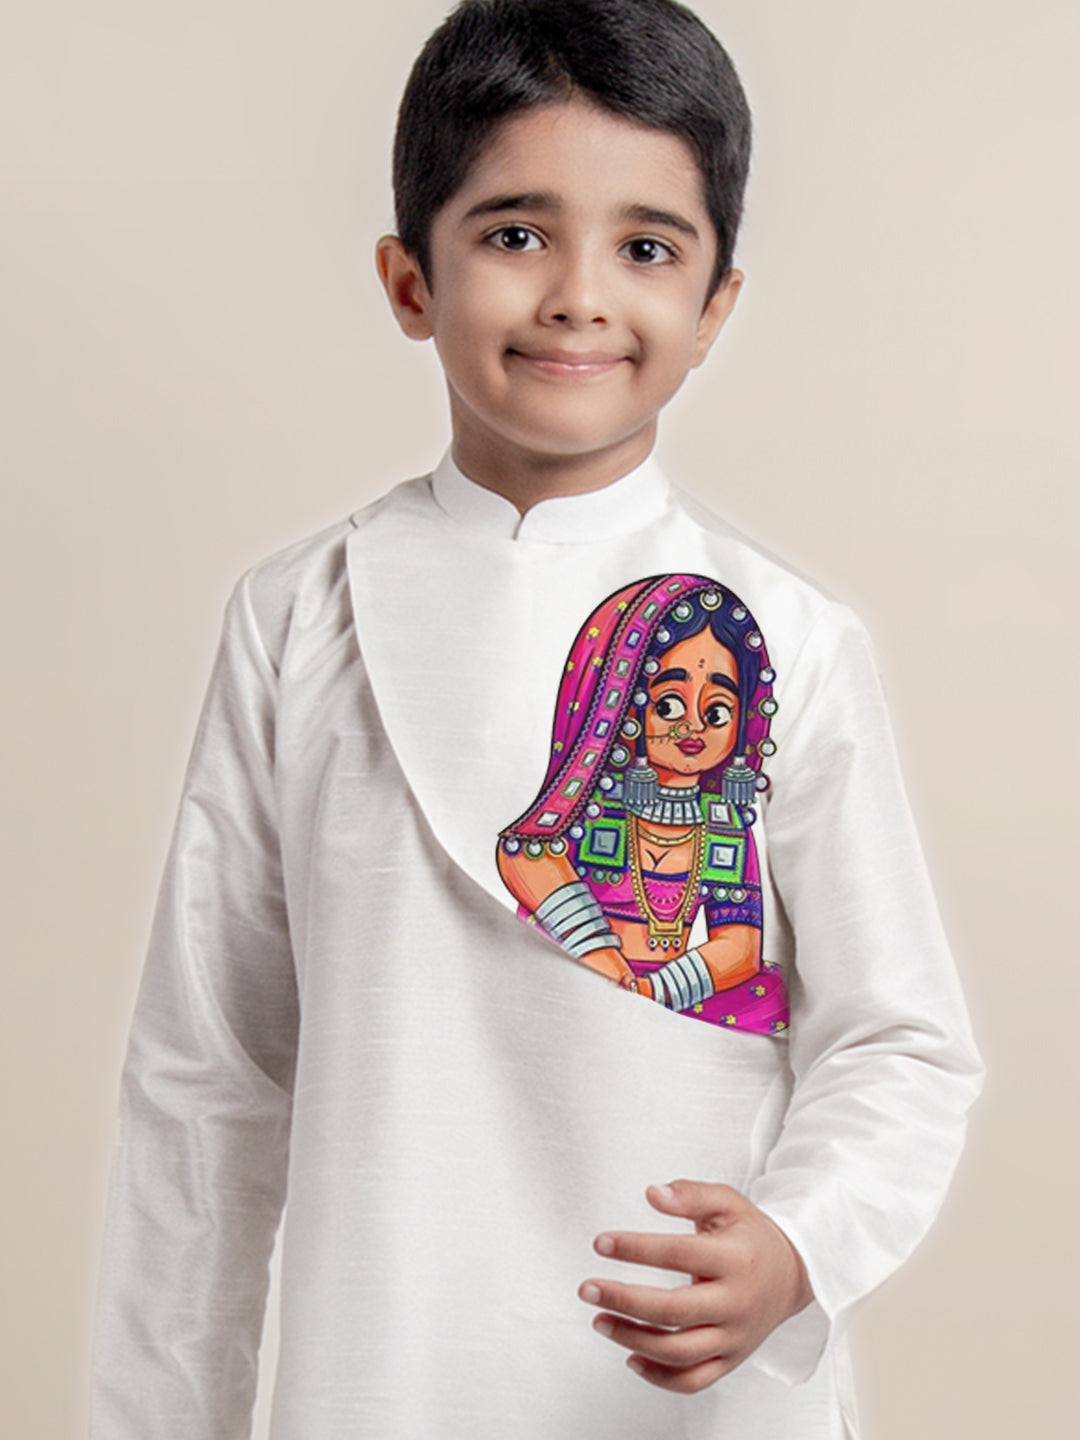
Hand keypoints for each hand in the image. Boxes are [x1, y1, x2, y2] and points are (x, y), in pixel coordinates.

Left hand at [578, 1179, 813, 1392]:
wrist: (793, 1274)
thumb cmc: (752, 1236)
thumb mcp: (728, 1202)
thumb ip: (690, 1194)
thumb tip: (652, 1193)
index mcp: (736, 1259)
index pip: (678, 1255)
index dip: (636, 1248)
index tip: (601, 1243)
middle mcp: (737, 1302)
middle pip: (673, 1311)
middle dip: (623, 1300)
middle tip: (587, 1288)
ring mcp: (734, 1337)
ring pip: (679, 1352)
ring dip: (632, 1339)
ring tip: (599, 1319)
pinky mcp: (731, 1360)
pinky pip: (693, 1381)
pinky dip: (659, 1377)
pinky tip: (630, 1357)